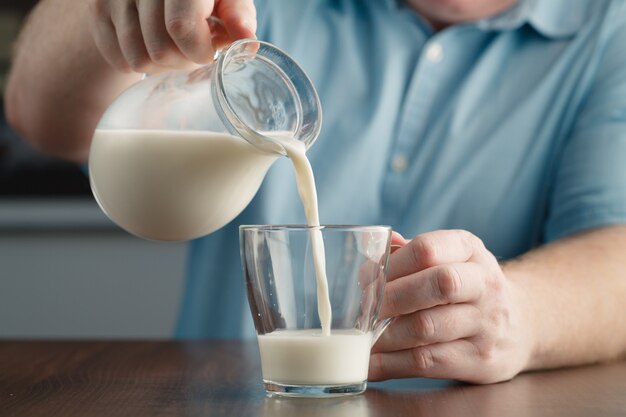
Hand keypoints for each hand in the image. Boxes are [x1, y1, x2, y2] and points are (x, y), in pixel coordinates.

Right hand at [88, 0, 256, 71]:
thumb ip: (239, 17)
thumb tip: (248, 45)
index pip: (180, 26)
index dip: (197, 50)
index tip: (208, 51)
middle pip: (158, 50)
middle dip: (181, 61)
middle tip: (191, 50)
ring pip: (137, 60)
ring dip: (161, 66)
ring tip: (173, 47)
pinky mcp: (98, 10)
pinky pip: (117, 59)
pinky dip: (137, 62)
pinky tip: (151, 45)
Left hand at [369, 230, 530, 383]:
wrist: (523, 323)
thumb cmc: (468, 286)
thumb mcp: (450, 257)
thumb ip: (410, 253)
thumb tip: (373, 253)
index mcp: (469, 250)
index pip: (428, 249)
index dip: (392, 266)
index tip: (366, 281)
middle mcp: (484, 284)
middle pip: (437, 285)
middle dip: (391, 298)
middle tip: (363, 311)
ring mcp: (486, 324)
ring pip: (427, 328)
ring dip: (385, 336)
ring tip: (361, 339)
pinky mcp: (481, 361)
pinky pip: (428, 362)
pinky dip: (392, 364)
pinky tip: (371, 364)